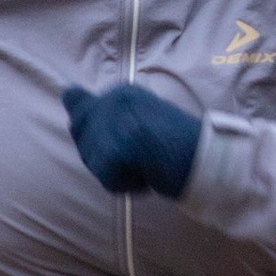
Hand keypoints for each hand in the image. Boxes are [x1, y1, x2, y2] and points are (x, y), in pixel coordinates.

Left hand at [64, 80, 202, 201]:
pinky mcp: (118, 147)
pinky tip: (149, 174)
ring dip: (116, 171)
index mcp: (120, 90)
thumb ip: (105, 111)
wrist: (208, 159)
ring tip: (146, 163)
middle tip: (139, 152)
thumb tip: (67, 93)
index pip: (75, 103)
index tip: (125, 134)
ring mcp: (115, 122)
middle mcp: (113, 98)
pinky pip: (107, 179)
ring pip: (92, 160)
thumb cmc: (177, 146)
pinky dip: (127, 185)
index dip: (93, 128)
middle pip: (81, 136)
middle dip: (102, 152)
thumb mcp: (138, 120)